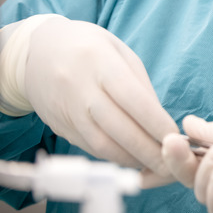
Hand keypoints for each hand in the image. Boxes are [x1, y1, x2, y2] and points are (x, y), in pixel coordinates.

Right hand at [22, 15, 177, 179]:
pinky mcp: (59, 126)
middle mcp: (80, 89)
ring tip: (154, 165)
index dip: (155, 122)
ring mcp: (67, 110)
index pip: (132, 99)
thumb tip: (159, 120)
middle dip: (147, 150)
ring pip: (101, 144)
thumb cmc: (89, 47)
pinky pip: (89, 147)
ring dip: (131, 159)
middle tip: (170, 163)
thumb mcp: (119, 51)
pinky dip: (113, 157)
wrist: (38, 51)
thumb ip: (139, 84)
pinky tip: (131, 159)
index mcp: (100, 62)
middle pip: (117, 128)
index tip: (174, 137)